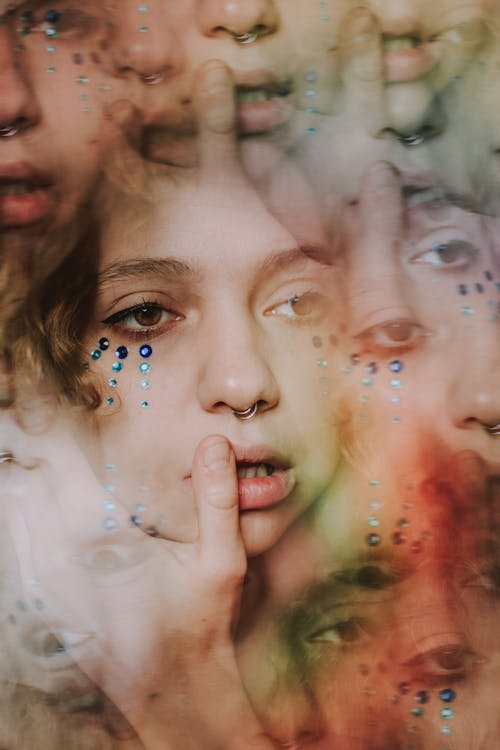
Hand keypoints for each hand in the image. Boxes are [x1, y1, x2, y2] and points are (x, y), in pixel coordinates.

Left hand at [0, 414, 273, 748]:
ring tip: (16, 450)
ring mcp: (60, 582)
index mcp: (109, 541)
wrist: (178, 691)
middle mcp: (73, 560)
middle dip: (29, 452)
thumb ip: (217, 501)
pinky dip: (27, 523)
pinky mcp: (56, 599)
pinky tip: (26, 503)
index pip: (70, 475)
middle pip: (38, 492)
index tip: (33, 394)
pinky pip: (31, 555)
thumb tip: (212, 442)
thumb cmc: (203, 626)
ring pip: (28, 522)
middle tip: (20, 399)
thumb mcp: (223, 563)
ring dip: (25, 488)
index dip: (51, 432)